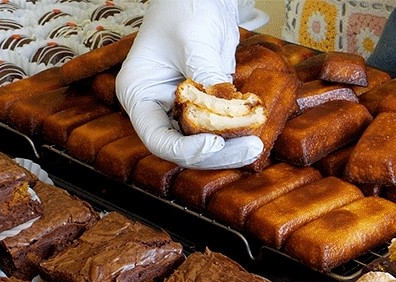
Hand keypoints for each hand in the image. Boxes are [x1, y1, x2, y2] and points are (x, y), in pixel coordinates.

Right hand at [116, 0, 263, 168]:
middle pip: (183, 147)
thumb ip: (207, 75)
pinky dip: (236, 133)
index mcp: (139, 93)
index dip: (185, 149)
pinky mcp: (205, 104)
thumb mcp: (195, 39)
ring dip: (230, 148)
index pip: (157, 138)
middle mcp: (156, 106)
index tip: (215, 144)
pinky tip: (255, 129)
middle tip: (250, 148)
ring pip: (203, 142)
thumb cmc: (186, 6)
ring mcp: (181, 107)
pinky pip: (219, 129)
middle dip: (216, 153)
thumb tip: (226, 111)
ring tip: (256, 145)